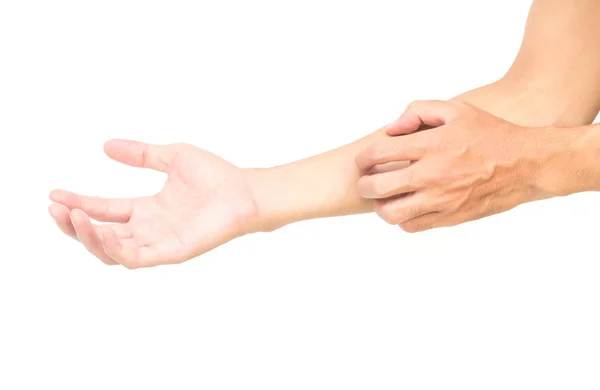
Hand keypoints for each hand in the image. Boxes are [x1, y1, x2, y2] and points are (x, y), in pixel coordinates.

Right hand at [49, 140, 259, 267]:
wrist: (245, 190)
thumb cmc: (216, 175)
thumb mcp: (171, 156)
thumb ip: (141, 154)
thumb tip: (107, 145)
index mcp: (147, 209)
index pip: (104, 209)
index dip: (78, 203)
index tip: (54, 193)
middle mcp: (149, 228)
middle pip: (101, 233)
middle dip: (74, 224)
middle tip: (55, 208)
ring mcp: (159, 242)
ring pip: (112, 250)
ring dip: (88, 237)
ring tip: (71, 217)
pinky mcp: (171, 252)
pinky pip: (135, 258)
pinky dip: (114, 248)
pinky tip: (99, 231)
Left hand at [355, 100, 578, 232]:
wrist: (526, 164)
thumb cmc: (490, 134)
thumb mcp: (457, 109)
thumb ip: (419, 111)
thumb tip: (392, 128)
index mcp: (430, 145)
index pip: (377, 153)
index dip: (363, 158)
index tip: (364, 160)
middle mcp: (431, 174)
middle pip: (376, 187)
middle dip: (365, 184)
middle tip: (367, 181)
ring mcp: (440, 199)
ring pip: (391, 213)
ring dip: (381, 206)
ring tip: (385, 199)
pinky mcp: (450, 217)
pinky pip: (413, 226)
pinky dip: (403, 220)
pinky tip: (408, 207)